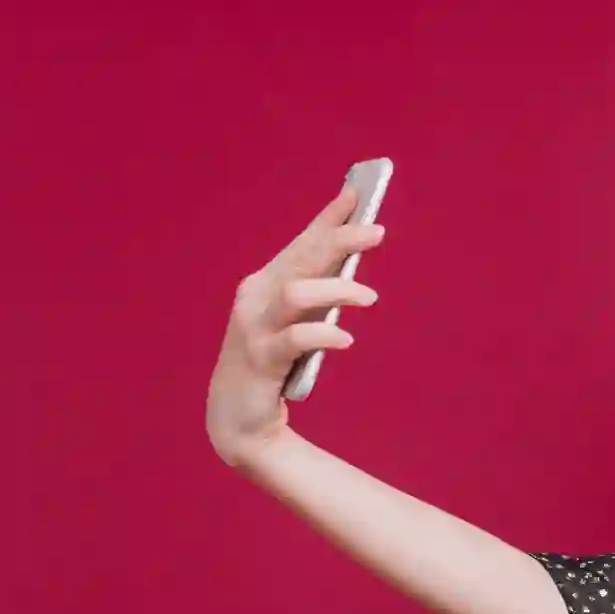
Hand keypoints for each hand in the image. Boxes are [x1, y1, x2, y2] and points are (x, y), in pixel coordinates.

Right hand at [206, 183, 385, 467]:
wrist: (237, 418)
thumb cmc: (273, 364)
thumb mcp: (296, 322)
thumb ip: (317, 296)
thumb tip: (353, 268)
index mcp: (265, 283)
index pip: (302, 242)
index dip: (329, 218)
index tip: (358, 194)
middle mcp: (256, 296)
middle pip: (302, 258)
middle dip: (340, 240)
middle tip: (378, 231)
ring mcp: (254, 326)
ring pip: (296, 292)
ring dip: (337, 289)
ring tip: (370, 298)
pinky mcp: (260, 359)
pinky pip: (295, 338)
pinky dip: (323, 334)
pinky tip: (346, 338)